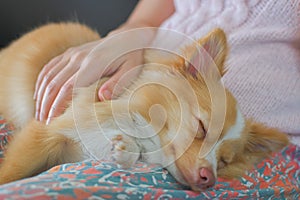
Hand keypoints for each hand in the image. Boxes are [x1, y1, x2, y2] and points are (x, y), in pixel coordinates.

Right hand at [34, 28, 153, 123]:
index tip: (52, 122)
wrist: (127, 38)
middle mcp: (79, 57)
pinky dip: (41, 83)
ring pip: (49, 76)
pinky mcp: (69, 53)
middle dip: (47, 106)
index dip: (58, 106)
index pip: (70, 88)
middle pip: (55, 84)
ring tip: (38, 115)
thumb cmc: (132, 58)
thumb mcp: (132, 71)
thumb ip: (117, 84)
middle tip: (42, 124)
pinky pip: (49, 67)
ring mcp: (72, 54)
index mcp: (94, 63)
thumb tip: (101, 98)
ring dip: (41, 97)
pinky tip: (39, 96)